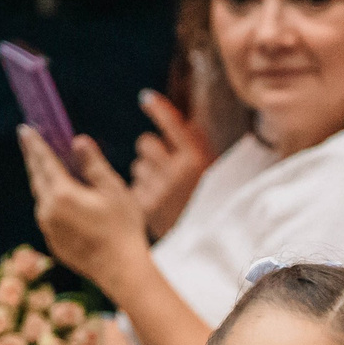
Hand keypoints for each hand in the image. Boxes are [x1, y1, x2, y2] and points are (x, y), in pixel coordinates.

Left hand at [22, 128, 148, 290]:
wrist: (121, 271)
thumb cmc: (123, 228)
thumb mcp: (114, 190)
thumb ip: (93, 164)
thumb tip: (77, 141)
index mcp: (62, 194)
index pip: (44, 161)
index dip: (35, 144)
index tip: (25, 129)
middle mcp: (48, 211)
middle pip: (36, 178)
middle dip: (33, 158)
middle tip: (29, 142)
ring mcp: (48, 228)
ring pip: (41, 197)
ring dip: (42, 180)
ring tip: (46, 167)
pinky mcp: (53, 242)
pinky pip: (47, 214)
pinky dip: (50, 200)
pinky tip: (61, 197)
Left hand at [130, 91, 213, 238]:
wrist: (205, 246)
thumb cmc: (208, 204)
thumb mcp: (209, 171)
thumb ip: (194, 143)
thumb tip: (176, 116)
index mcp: (196, 162)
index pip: (173, 125)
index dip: (158, 109)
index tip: (146, 98)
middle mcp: (175, 174)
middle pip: (146, 144)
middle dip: (152, 150)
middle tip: (164, 164)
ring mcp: (157, 191)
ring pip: (138, 165)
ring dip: (146, 173)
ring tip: (163, 190)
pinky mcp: (143, 206)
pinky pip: (134, 185)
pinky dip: (142, 191)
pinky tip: (157, 204)